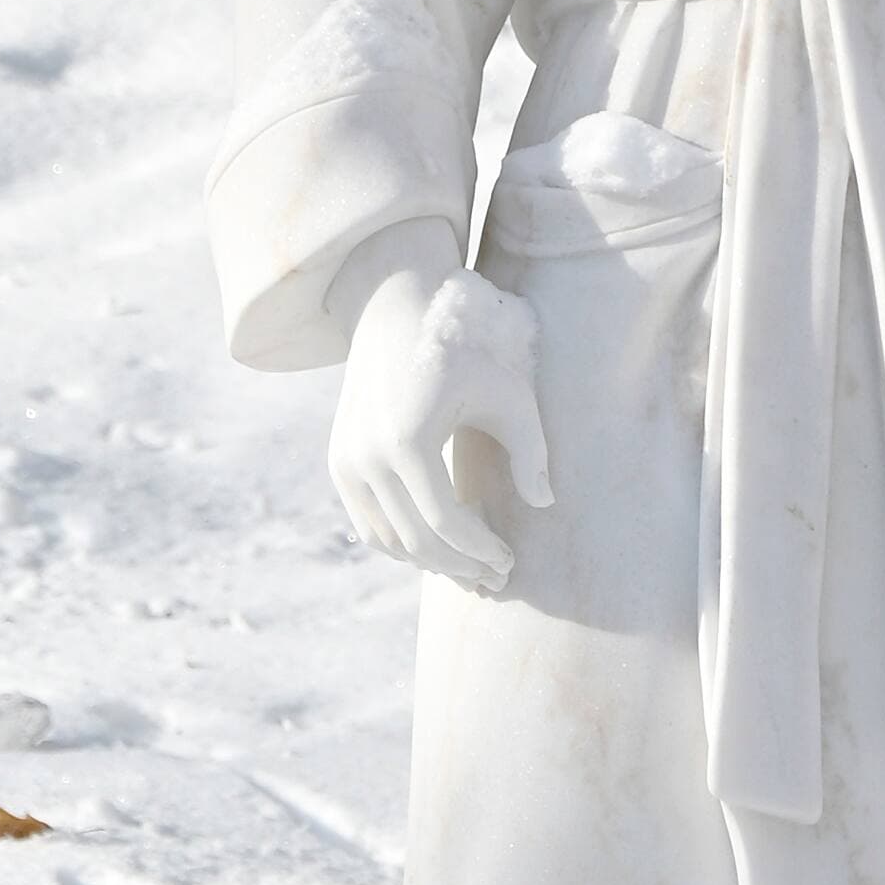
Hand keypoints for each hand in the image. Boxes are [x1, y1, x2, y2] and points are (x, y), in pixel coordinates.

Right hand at [328, 235, 552, 594]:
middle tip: (496, 576)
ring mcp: (344, 461)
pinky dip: (402, 543)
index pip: (444, 521)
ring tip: (472, 567)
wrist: (396, 308)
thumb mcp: (508, 392)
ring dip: (429, 562)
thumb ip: (530, 450)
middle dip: (458, 565)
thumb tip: (545, 503)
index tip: (509, 560)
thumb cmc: (463, 347)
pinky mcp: (339, 462)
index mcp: (405, 439)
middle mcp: (364, 455)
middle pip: (414, 540)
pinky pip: (368, 524)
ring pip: (387, 540)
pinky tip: (440, 547)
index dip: (479, 550)